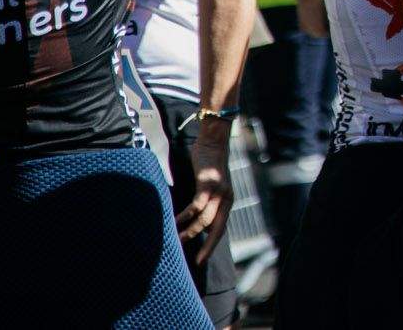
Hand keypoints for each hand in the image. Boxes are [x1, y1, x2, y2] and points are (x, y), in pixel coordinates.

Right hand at [177, 124, 232, 265]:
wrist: (214, 140)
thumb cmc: (208, 164)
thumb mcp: (209, 187)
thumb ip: (206, 203)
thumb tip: (199, 223)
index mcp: (227, 201)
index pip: (220, 228)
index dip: (212, 245)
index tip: (201, 260)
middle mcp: (226, 198)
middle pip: (217, 229)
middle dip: (208, 246)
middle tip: (197, 261)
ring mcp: (218, 191)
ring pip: (206, 219)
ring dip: (191, 231)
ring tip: (177, 240)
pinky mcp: (208, 183)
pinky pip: (197, 204)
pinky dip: (186, 215)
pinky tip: (175, 221)